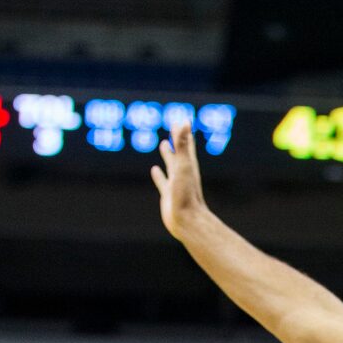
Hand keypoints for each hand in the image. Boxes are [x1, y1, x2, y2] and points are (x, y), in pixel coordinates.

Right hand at [150, 120, 206, 239]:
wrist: (188, 222)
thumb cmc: (187, 195)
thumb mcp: (183, 165)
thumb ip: (181, 144)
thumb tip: (184, 122)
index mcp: (188, 165)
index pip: (186, 143)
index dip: (183, 131)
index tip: (182, 119)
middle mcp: (183, 173)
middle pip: (179, 151)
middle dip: (176, 139)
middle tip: (174, 127)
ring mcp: (176, 184)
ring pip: (171, 165)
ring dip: (167, 155)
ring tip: (163, 144)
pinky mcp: (168, 195)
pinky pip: (162, 182)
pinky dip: (158, 175)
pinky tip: (155, 170)